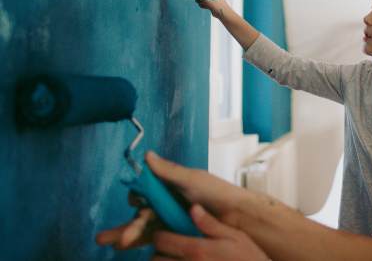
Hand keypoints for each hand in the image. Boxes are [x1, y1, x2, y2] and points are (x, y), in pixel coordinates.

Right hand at [96, 151, 251, 249]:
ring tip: (116, 244)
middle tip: (105, 237)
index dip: (137, 197)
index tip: (137, 200)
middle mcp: (166, 204)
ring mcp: (170, 221)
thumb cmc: (215, 193)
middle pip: (140, 214)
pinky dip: (142, 243)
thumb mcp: (191, 179)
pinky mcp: (176, 235)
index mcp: (168, 188)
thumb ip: (167, 171)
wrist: (236, 216)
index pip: (144, 192)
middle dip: (124, 225)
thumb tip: (146, 155)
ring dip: (127, 236)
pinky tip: (127, 247)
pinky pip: (155, 240)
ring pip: (144, 229)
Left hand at [151, 204, 268, 260]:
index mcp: (197, 249)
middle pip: (155, 259)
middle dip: (158, 253)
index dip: (159, 234)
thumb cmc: (248, 258)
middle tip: (168, 248)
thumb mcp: (234, 236)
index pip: (162, 240)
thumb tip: (193, 208)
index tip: (164, 232)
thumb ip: (211, 224)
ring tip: (174, 258)